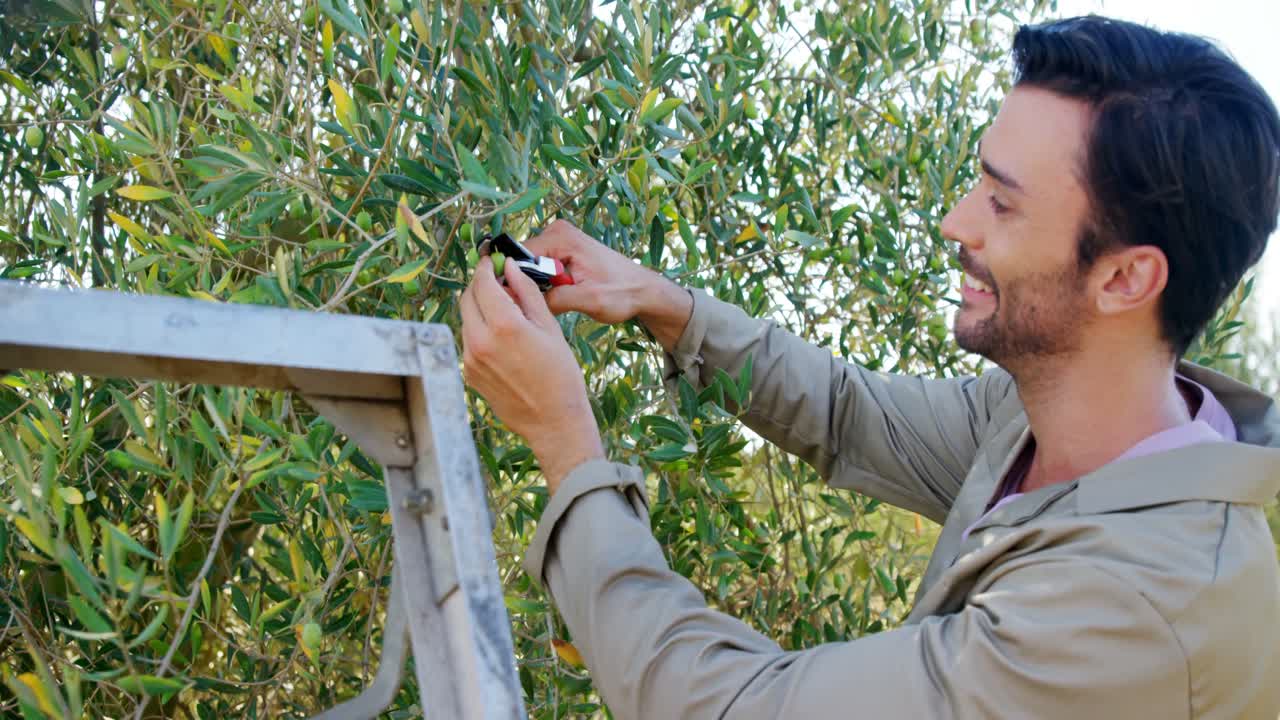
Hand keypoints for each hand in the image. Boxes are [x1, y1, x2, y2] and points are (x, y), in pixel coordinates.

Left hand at [460, 255, 602, 492]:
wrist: (553, 421)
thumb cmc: (560, 375)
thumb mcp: (549, 328)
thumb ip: (526, 293)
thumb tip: (511, 268)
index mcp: (504, 325)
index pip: (483, 283)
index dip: (486, 267)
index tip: (492, 260)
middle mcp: (480, 340)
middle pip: (467, 298)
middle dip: (480, 285)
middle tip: (498, 282)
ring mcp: (470, 359)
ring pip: (466, 319)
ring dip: (480, 309)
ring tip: (506, 314)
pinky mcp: (468, 374)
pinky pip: (469, 341)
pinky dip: (480, 331)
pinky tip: (503, 340)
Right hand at [522, 219, 659, 322]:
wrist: (643, 290)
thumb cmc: (622, 293)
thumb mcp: (589, 300)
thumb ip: (555, 299)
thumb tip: (522, 302)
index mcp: (561, 237)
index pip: (517, 256)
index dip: (511, 280)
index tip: (513, 303)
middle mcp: (556, 232)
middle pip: (520, 260)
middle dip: (523, 284)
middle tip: (535, 308)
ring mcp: (559, 240)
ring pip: (528, 266)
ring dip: (534, 286)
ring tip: (550, 303)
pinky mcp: (562, 251)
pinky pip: (539, 268)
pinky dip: (543, 284)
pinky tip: (555, 298)